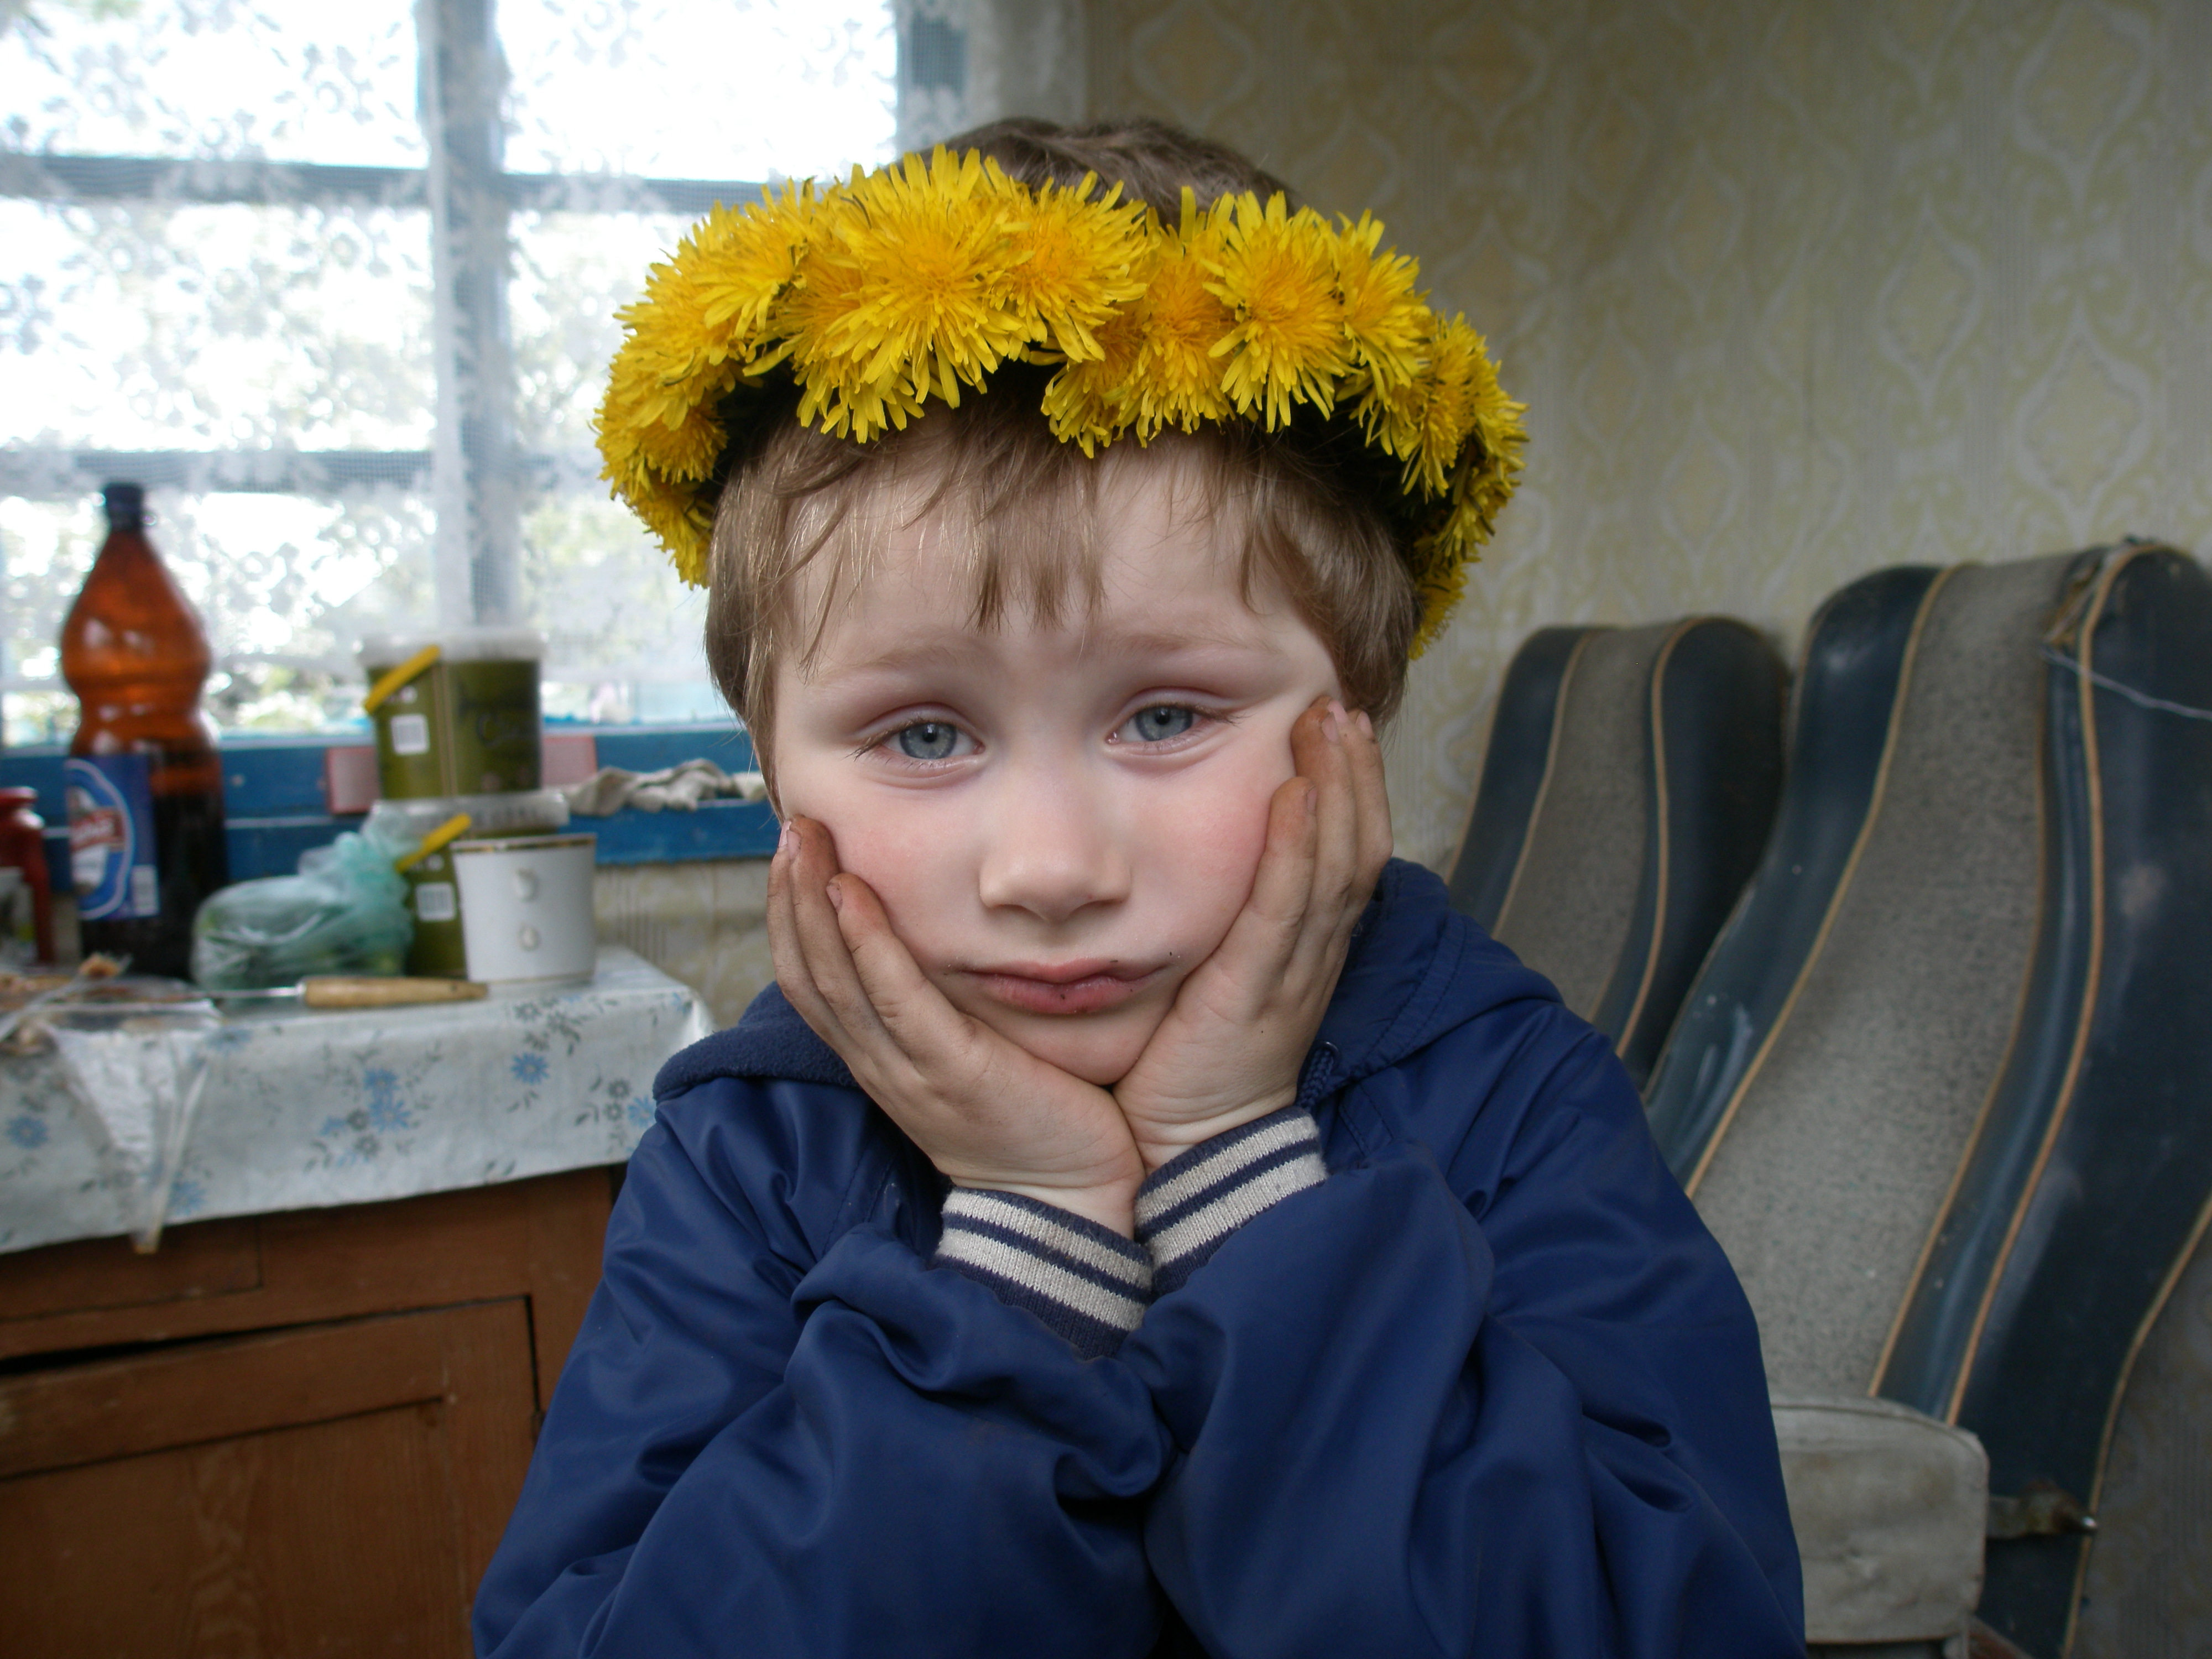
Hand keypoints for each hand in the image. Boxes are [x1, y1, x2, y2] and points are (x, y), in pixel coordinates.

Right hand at [767, 817, 1145, 1234]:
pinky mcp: (951, 1073)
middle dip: (789, 896)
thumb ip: (949, 1008)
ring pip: (833, 981)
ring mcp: (909, 1071)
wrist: (1072, 1202)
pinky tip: (851, 893)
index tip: (794, 854)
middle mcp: (880, 1064)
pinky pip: (894, 1000)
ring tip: (803, 840)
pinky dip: (866, 943)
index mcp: (883, 1060)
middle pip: (807, 974)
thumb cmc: (1036, 1120)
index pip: (812, 983)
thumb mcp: (973, 1055)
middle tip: (790, 826)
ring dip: (810, 904)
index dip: (792, 918)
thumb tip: (945, 944)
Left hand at [1112, 698, 1391, 1170]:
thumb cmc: (1198, 1060)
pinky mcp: (1257, 990)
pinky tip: (1297, 795)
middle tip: (1342, 704)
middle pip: (1358, 845)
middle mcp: (1314, 952)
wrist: (1199, 1147)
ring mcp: (1293, 970)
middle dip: (1355, 771)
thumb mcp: (1226, 974)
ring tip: (1333, 723)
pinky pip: (1288, 907)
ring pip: (1336, 864)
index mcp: (1309, 948)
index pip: (1350, 853)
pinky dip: (1298, 847)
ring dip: (1339, 788)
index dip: (1353, 788)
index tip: (1340, 726)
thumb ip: (1234, 921)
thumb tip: (1221, 861)